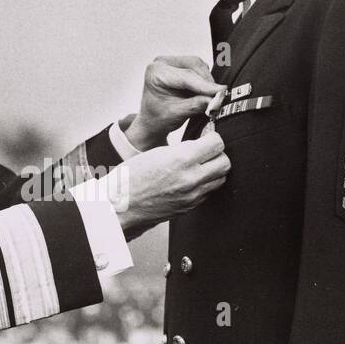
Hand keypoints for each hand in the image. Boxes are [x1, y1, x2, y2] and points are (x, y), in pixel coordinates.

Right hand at [110, 132, 229, 236]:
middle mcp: (190, 179)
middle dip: (218, 153)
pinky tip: (191, 179)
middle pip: (225, 162)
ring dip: (214, 169)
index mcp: (181, 160)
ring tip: (200, 165)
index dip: (212, 136)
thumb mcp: (157, 152)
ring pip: (220, 179)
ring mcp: (192, 196)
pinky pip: (208, 192)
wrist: (119, 205)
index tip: (207, 136)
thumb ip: (182, 148)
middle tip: (206, 150)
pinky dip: (204, 184)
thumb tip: (201, 143)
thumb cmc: (131, 178)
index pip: (217, 143)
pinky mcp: (189, 207)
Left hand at [125, 56, 224, 149]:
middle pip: (194, 66)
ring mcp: (172, 62)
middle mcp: (163, 63)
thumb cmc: (159, 118)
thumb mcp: (176, 114)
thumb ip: (196, 105)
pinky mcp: (182, 65)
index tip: (221, 92)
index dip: (205, 85)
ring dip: (207, 82)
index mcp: (156, 73)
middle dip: (208, 83)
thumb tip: (215, 99)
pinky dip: (205, 82)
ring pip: (199, 66)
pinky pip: (200, 69)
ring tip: (209, 99)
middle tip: (219, 98)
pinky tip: (204, 93)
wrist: (153, 121)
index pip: (186, 76)